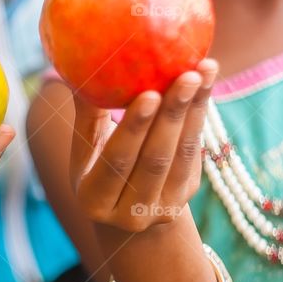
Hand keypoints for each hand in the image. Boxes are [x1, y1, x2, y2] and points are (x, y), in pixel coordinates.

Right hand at [70, 60, 217, 232]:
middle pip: (155, 160)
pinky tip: (205, 86)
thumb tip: (77, 67)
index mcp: (95, 201)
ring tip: (204, 69)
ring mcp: (162, 209)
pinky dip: (200, 118)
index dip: (134, 129)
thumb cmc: (97, 166)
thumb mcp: (85, 148)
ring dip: (195, 111)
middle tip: (186, 74)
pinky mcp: (185, 195)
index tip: (149, 93)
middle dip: (173, 115)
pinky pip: (195, 154)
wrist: (125, 205)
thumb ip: (87, 114)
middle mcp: (130, 214)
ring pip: (181, 156)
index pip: (116, 163)